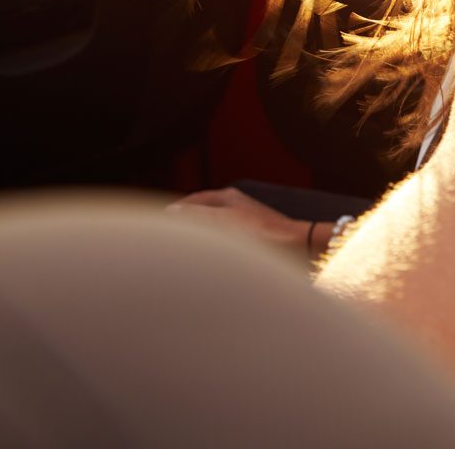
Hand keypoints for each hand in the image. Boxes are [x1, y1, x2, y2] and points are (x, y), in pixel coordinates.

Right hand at [167, 186, 313, 257]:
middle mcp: (236, 205)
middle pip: (203, 211)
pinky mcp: (253, 236)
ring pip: (214, 226)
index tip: (160, 221)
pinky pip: (225, 238)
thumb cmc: (260, 231)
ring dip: (200, 235)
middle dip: (187, 222)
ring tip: (186, 248)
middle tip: (170, 236)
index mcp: (228, 197)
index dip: (177, 210)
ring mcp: (244, 220)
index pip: (194, 200)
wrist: (294, 246)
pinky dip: (213, 244)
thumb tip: (172, 211)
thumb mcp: (223, 220)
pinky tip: (211, 256)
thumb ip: (196, 214)